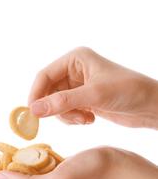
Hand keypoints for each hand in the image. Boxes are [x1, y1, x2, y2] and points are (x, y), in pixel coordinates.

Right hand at [28, 47, 157, 128]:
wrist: (151, 106)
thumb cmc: (128, 92)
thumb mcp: (93, 96)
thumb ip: (61, 102)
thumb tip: (33, 110)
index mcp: (75, 59)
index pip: (44, 75)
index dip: (36, 94)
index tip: (33, 113)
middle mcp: (74, 70)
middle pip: (48, 91)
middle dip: (55, 107)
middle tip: (65, 118)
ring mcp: (77, 85)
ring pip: (55, 103)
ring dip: (66, 115)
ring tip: (83, 119)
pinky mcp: (82, 99)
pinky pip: (65, 110)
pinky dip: (73, 118)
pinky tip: (90, 119)